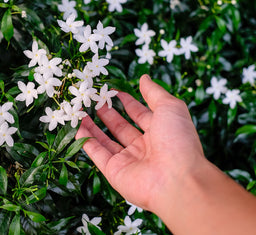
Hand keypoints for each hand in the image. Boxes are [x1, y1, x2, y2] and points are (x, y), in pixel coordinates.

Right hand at [76, 74, 205, 212]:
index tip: (114, 91)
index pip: (140, 114)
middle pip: (121, 128)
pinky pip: (97, 154)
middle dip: (107, 114)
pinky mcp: (114, 172)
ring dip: (93, 126)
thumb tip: (144, 77)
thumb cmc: (178, 141)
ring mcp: (128, 161)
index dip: (128, 102)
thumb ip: (154, 92)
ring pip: (106, 141)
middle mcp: (144, 147)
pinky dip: (87, 141)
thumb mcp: (170, 108)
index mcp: (160, 132)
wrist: (177, 179)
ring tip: (81, 111)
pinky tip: (78, 127)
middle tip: (93, 100)